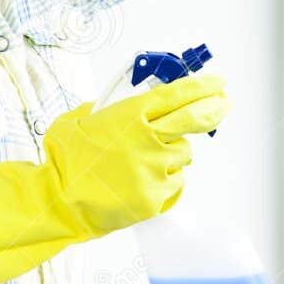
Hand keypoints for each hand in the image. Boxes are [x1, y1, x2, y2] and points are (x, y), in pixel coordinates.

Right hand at [43, 72, 228, 236]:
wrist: (58, 201)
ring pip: (184, 153)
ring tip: (145, 161)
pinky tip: (143, 181)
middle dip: (215, 107)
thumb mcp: (81, 119)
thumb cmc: (66, 160)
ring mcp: (155, 167)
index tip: (218, 82)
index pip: (177, 93)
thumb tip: (129, 103)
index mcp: (130, 114)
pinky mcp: (157, 194)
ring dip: (174, 153)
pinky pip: (176, 180)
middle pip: (194, 117)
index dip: (202, 86)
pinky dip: (166, 178)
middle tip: (225, 102)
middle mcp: (147, 138)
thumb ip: (109, 108)